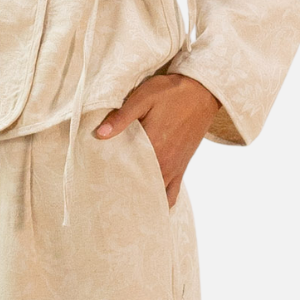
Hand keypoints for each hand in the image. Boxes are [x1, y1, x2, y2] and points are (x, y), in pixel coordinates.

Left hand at [93, 73, 219, 207]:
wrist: (203, 91)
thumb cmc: (171, 92)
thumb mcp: (144, 97)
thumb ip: (122, 117)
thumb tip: (100, 134)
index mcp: (152, 146)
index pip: (125, 170)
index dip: (110, 178)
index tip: (96, 184)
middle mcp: (164, 163)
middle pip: (138, 186)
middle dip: (122, 192)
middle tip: (106, 198)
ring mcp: (174, 168)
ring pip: (154, 194)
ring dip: (141, 199)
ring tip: (125, 205)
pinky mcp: (181, 168)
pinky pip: (172, 194)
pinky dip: (162, 202)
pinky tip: (152, 208)